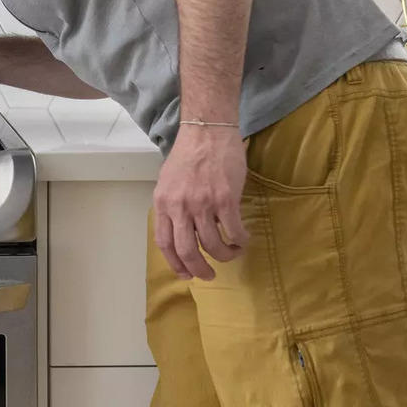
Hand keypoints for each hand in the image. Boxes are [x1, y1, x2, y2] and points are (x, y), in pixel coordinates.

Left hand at [152, 127, 249, 279]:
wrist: (208, 130)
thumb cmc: (189, 154)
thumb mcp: (168, 181)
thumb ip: (172, 206)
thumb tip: (182, 231)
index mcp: (163, 203)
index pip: (164, 243)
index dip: (175, 263)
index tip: (186, 274)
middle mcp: (180, 206)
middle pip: (187, 250)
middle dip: (199, 269)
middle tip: (209, 275)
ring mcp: (203, 203)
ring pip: (213, 245)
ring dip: (225, 256)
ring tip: (232, 254)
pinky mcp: (225, 198)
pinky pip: (233, 231)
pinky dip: (240, 241)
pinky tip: (243, 240)